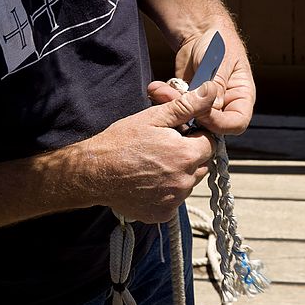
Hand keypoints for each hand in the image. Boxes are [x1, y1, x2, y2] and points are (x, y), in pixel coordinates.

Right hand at [85, 82, 216, 222]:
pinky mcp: (163, 213)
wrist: (93, 172)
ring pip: (189, 183)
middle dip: (189, 156)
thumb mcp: (154, 117)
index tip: (179, 135)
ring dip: (179, 174)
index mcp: (187, 155)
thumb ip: (187, 106)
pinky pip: (175, 200)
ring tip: (154, 166)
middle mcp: (185, 181)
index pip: (210, 144)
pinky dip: (167, 192)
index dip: (196, 137)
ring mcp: (174, 200)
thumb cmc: (121, 142)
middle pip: (201, 165)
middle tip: (164, 149)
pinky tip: (149, 182)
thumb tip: (211, 91)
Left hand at [148, 25, 255, 134]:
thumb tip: (211, 110)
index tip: (201, 110)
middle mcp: (226, 105)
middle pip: (213, 126)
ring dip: (175, 108)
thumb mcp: (219, 62)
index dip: (219, 123)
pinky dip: (166, 100)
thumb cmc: (218, 42)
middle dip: (192, 115)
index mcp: (242, 97)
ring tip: (162, 91)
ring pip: (191, 119)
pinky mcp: (189, 101)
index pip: (236, 123)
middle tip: (178, 100)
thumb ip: (216, 86)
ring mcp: (206, 105)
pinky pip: (178, 109)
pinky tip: (157, 88)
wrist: (199, 30)